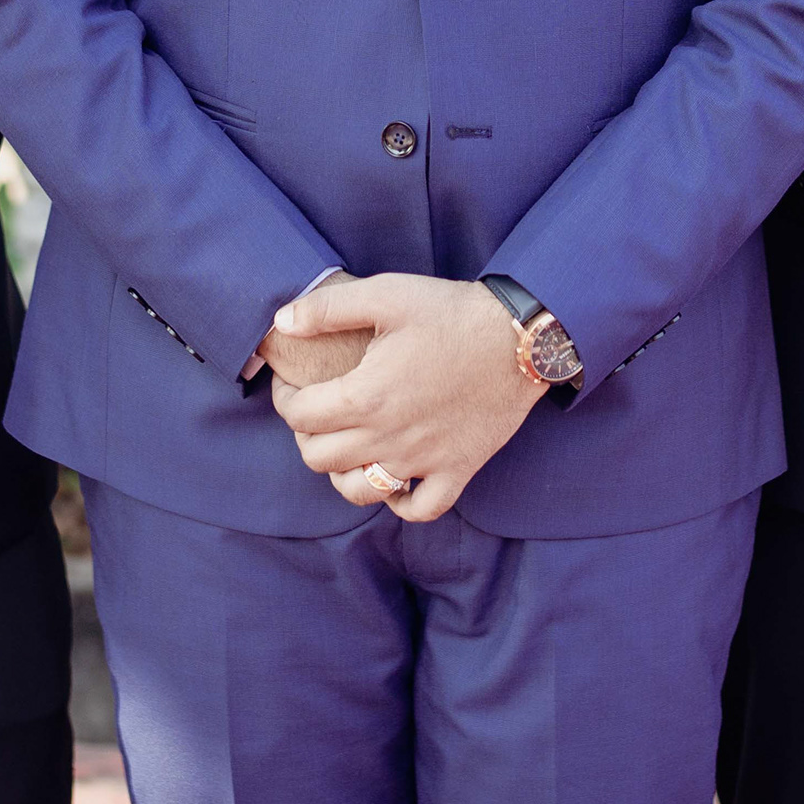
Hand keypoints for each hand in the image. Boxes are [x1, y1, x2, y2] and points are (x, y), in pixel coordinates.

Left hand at [265, 274, 545, 522]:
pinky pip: (420, 509)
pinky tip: (393, 478)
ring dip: (341, 472)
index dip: (285, 399)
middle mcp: (388, 437)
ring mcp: (423, 461)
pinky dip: (399, 502)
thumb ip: (327, 308)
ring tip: (347, 444)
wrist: (521, 338)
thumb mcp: (386, 293)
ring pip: (358, 492)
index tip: (291, 384)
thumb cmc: (452, 312)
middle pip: (318, 458)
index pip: (298, 416)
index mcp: (366, 396)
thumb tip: (282, 322)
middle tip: (317, 411)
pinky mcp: (457, 470)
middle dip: (306, 434)